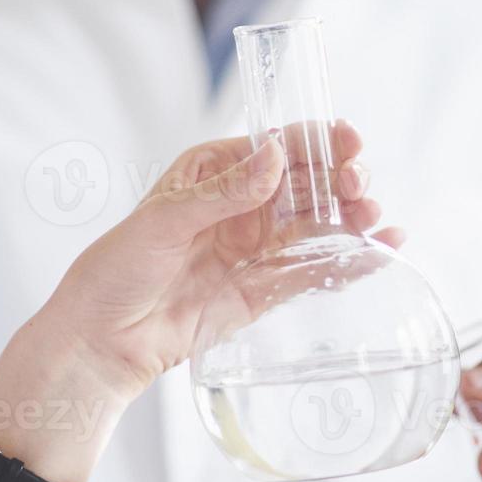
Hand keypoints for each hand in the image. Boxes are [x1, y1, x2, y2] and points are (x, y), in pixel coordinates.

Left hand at [33, 122, 400, 405]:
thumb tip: (275, 156)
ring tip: (374, 217)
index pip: (275, 146)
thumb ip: (225, 191)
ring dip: (350, 216)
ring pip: (316, 224)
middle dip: (339, 178)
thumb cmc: (116, 270)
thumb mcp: (165, 220)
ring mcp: (256, 249)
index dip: (315, 140)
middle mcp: (241, 206)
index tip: (347, 138)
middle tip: (358, 184)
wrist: (103, 342)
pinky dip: (348, 260)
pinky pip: (313, 269)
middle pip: (306, 183)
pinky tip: (379, 251)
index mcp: (214, 172)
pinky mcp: (265, 290)